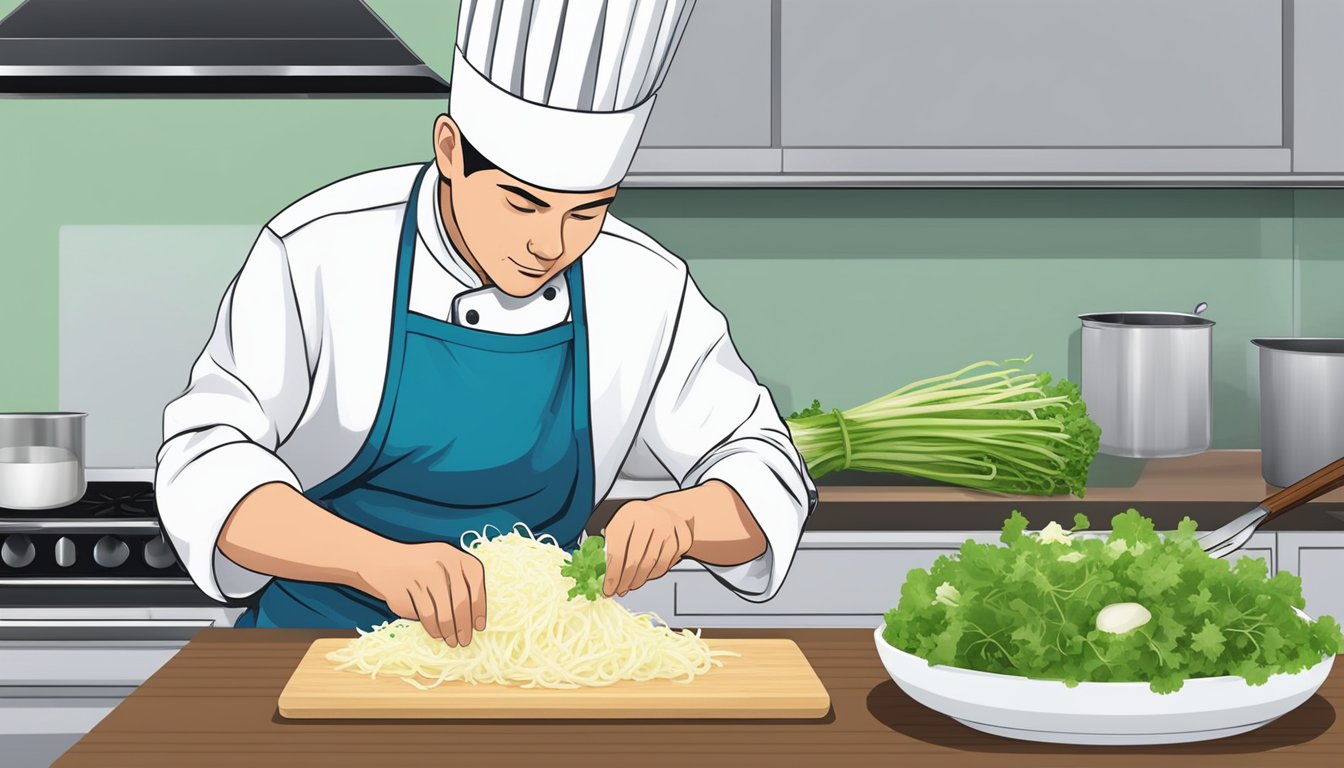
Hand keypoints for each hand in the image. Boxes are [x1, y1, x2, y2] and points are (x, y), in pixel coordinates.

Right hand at [357, 541, 485, 646]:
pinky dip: (433, 628)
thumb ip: (462, 585)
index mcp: (456, 556)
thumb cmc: (423, 569)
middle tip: (465, 640)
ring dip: (449, 631)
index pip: (476, 583)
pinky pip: (426, 615)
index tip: (479, 626)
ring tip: (452, 641)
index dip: (480, 607)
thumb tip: (475, 621)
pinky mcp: (408, 589)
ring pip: (443, 611)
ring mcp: (423, 575)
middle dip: (464, 625)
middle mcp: (442, 562)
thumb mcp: (446, 565)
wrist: (384, 561)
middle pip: (461, 600)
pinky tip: (437, 634)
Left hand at [603, 498, 692, 597]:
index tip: (607, 589)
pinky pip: (666, 564)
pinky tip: (645, 576)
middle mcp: (649, 518)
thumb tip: (600, 573)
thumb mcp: (620, 525)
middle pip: (635, 560)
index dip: (612, 575)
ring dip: (638, 580)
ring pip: (651, 564)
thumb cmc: (638, 522)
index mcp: (628, 514)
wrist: (666, 510)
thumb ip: (609, 546)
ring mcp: (668, 528)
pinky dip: (654, 574)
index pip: (617, 551)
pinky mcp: (681, 538)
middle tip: (618, 591)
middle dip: (624, 581)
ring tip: (629, 586)